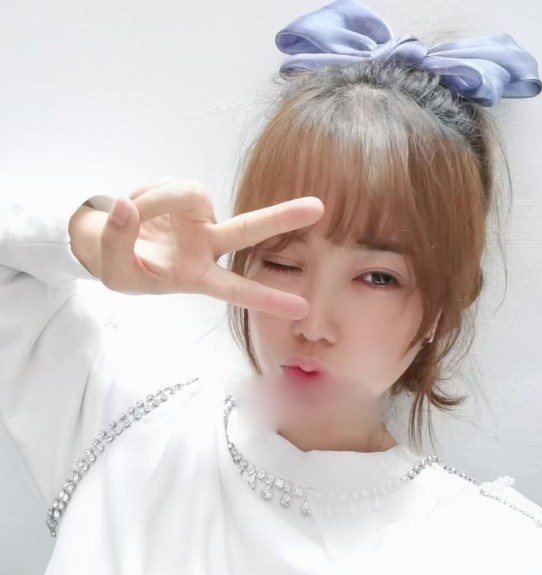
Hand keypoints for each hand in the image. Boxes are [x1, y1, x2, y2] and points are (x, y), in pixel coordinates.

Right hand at [99, 178, 323, 317]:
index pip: (237, 290)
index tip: (302, 307)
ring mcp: (200, 219)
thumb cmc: (121, 268)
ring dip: (155, 199)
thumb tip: (128, 206)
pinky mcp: (187, 196)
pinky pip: (171, 185)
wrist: (107, 243)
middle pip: (248, 230)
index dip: (268, 299)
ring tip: (128, 213)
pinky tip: (134, 207)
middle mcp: (207, 246)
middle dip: (282, 218)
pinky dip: (147, 192)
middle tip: (319, 208)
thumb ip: (118, 241)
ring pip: (187, 194)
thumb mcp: (113, 268)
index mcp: (197, 276)